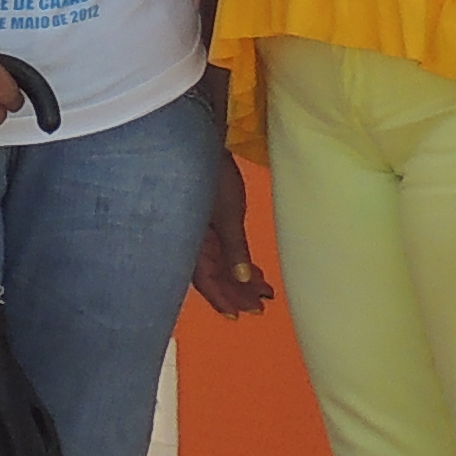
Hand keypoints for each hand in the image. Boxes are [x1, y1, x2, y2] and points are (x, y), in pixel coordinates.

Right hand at [187, 149, 275, 319]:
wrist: (196, 139)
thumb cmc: (212, 174)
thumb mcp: (228, 213)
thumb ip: (234, 248)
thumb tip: (242, 278)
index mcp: (192, 242)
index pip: (205, 280)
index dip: (222, 300)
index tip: (240, 316)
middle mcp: (191, 240)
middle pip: (213, 275)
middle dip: (236, 292)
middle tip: (260, 307)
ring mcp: (198, 229)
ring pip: (219, 263)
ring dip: (240, 279)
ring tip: (264, 290)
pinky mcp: (206, 218)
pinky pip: (220, 249)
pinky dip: (237, 261)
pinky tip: (252, 268)